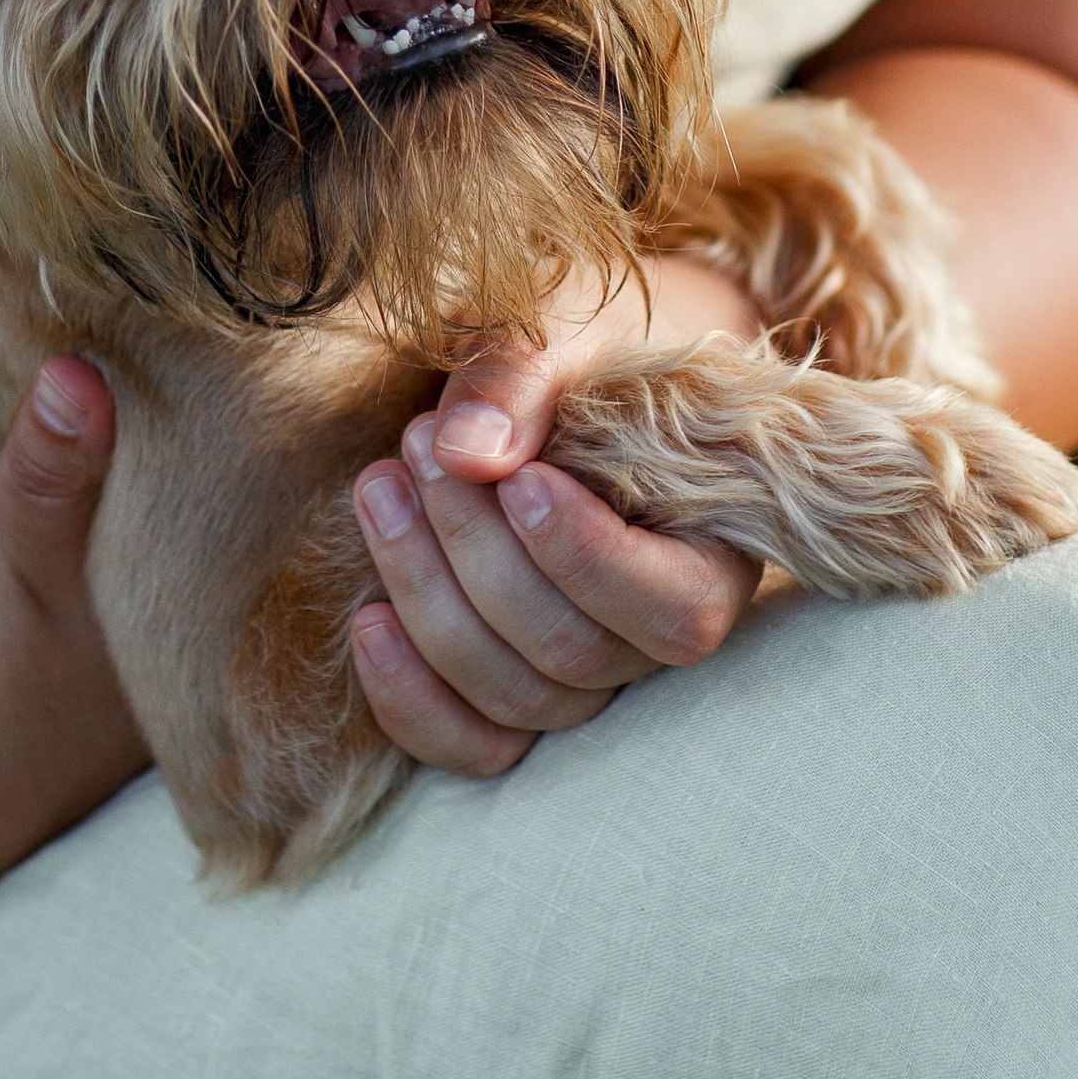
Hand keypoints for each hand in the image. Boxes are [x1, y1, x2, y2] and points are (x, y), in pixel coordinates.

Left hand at [347, 259, 763, 779]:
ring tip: (379, 485)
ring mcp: (586, 677)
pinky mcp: (512, 695)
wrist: (558, 370)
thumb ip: (518, 380)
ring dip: (429, 596)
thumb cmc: (575, 345)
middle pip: (573, 653)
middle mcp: (656, 636)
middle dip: (477, 551)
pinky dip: (412, 702)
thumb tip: (468, 452)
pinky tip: (364, 620)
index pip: (674, 609)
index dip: (589, 560)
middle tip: (419, 441)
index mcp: (713, 554)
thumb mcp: (558, 330)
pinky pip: (473, 748)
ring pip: (516, 698)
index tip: (519, 477)